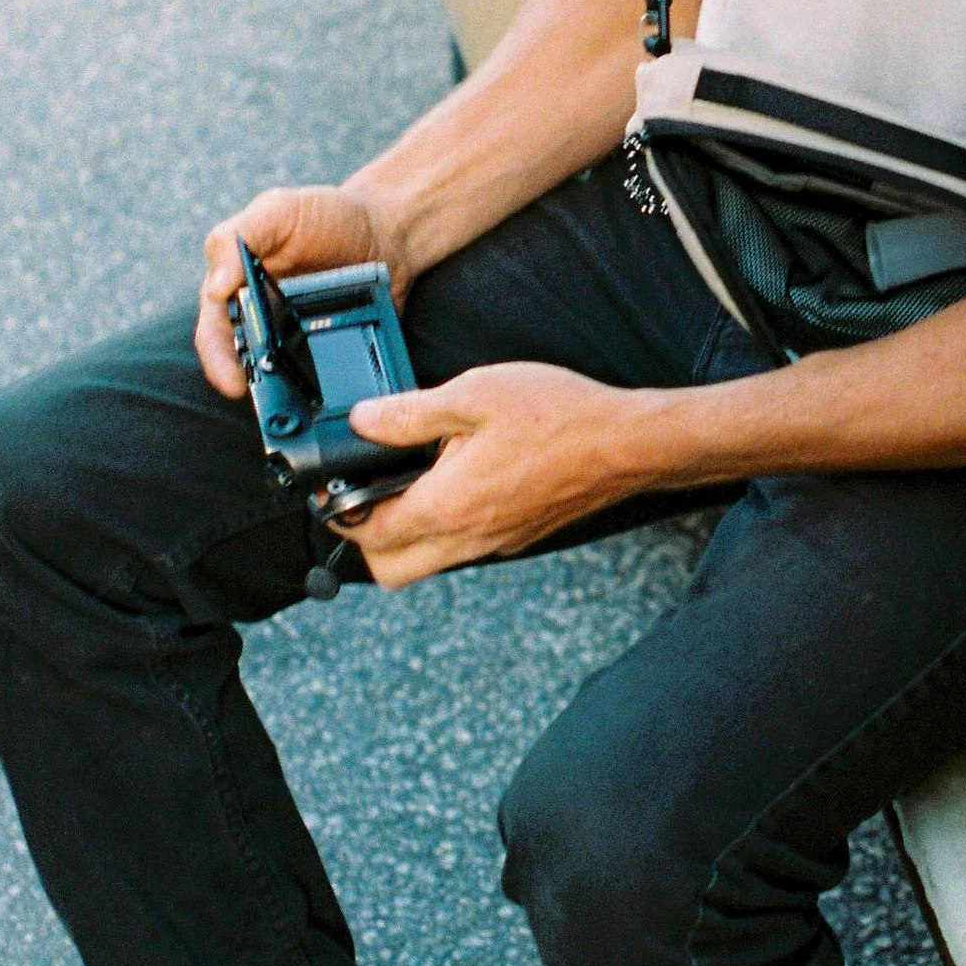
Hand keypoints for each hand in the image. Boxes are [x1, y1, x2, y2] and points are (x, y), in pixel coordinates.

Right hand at [194, 184, 403, 396]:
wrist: (388, 227)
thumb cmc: (326, 214)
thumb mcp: (279, 211)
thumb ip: (240, 237)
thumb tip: (215, 286)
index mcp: (238, 290)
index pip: (215, 334)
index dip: (219, 362)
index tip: (234, 384)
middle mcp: (263, 322)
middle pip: (249, 366)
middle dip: (257, 388)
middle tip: (274, 406)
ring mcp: (300, 342)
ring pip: (286, 382)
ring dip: (291, 398)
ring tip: (305, 412)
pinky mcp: (335, 353)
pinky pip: (328, 381)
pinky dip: (331, 393)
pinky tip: (342, 402)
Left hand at [343, 363, 644, 582]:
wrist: (629, 444)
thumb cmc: (560, 416)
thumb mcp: (473, 394)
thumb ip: (408, 413)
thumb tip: (361, 421)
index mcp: (448, 506)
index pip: (369, 535)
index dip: (339, 512)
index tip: (335, 485)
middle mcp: (468, 538)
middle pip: (391, 571)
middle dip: (367, 540)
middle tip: (369, 492)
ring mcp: (495, 544)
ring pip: (427, 564)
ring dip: (406, 536)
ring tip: (412, 481)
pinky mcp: (516, 538)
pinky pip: (462, 549)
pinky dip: (444, 528)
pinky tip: (456, 480)